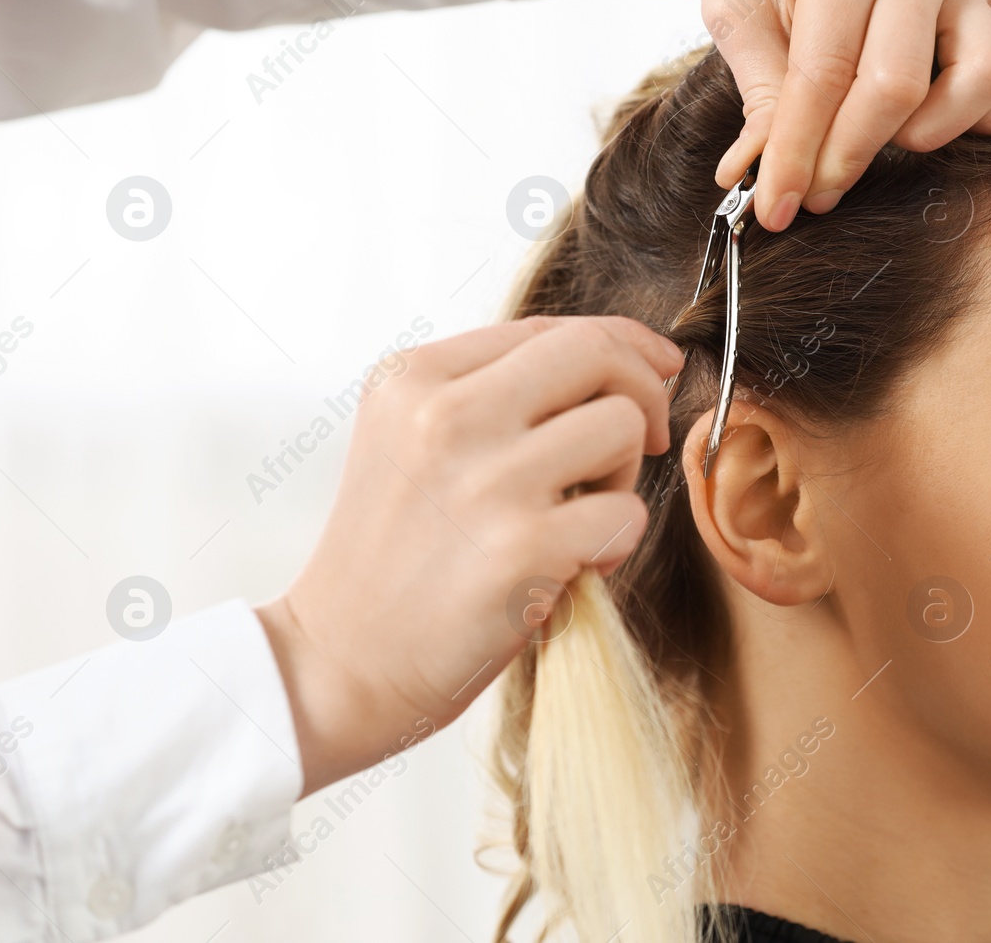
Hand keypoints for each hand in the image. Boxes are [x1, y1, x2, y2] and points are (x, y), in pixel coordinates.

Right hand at [256, 316, 681, 795]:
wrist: (334, 665)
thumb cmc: (391, 559)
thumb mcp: (410, 442)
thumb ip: (492, 392)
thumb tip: (624, 362)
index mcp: (414, 379)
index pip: (552, 326)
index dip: (624, 343)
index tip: (656, 369)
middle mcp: (447, 415)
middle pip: (597, 353)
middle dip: (643, 391)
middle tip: (643, 441)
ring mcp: (486, 481)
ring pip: (622, 427)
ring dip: (621, 477)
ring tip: (574, 517)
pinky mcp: (523, 549)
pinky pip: (626, 515)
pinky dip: (615, 544)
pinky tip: (568, 568)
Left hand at [621, 0, 990, 230]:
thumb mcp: (736, 14)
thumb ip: (761, 95)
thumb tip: (769, 182)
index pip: (826, 68)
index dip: (798, 150)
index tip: (776, 206)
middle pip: (900, 83)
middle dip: (850, 154)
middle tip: (815, 193)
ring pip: (988, 75)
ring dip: (934, 129)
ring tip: (881, 136)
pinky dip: (987, 110)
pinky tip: (931, 116)